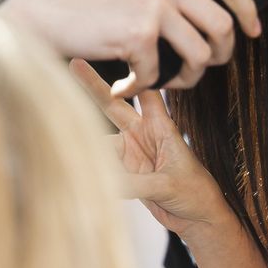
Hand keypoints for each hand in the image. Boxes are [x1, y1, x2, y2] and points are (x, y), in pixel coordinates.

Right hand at [3, 0, 260, 96]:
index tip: (252, 28)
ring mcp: (156, 5)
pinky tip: (128, 83)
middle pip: (222, 23)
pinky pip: (159, 71)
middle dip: (223, 51)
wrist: (36, 1)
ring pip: (199, 53)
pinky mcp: (138, 34)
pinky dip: (145, 84)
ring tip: (169, 79)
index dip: (247, 9)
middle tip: (209, 64)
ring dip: (189, 75)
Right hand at [70, 59, 228, 238]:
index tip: (118, 49)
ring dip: (87, 146)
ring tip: (69, 153)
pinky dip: (90, 169)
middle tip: (75, 63)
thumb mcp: (168, 185)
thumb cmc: (196, 193)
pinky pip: (102, 165)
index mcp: (161, 128)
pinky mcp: (124, 171)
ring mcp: (131, 152)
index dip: (132, 73)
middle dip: (94, 86)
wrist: (197, 218)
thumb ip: (136, 183)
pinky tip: (75, 174)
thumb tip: (104, 181)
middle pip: (114, 106)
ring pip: (101, 141)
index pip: (145, 93)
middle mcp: (143, 135)